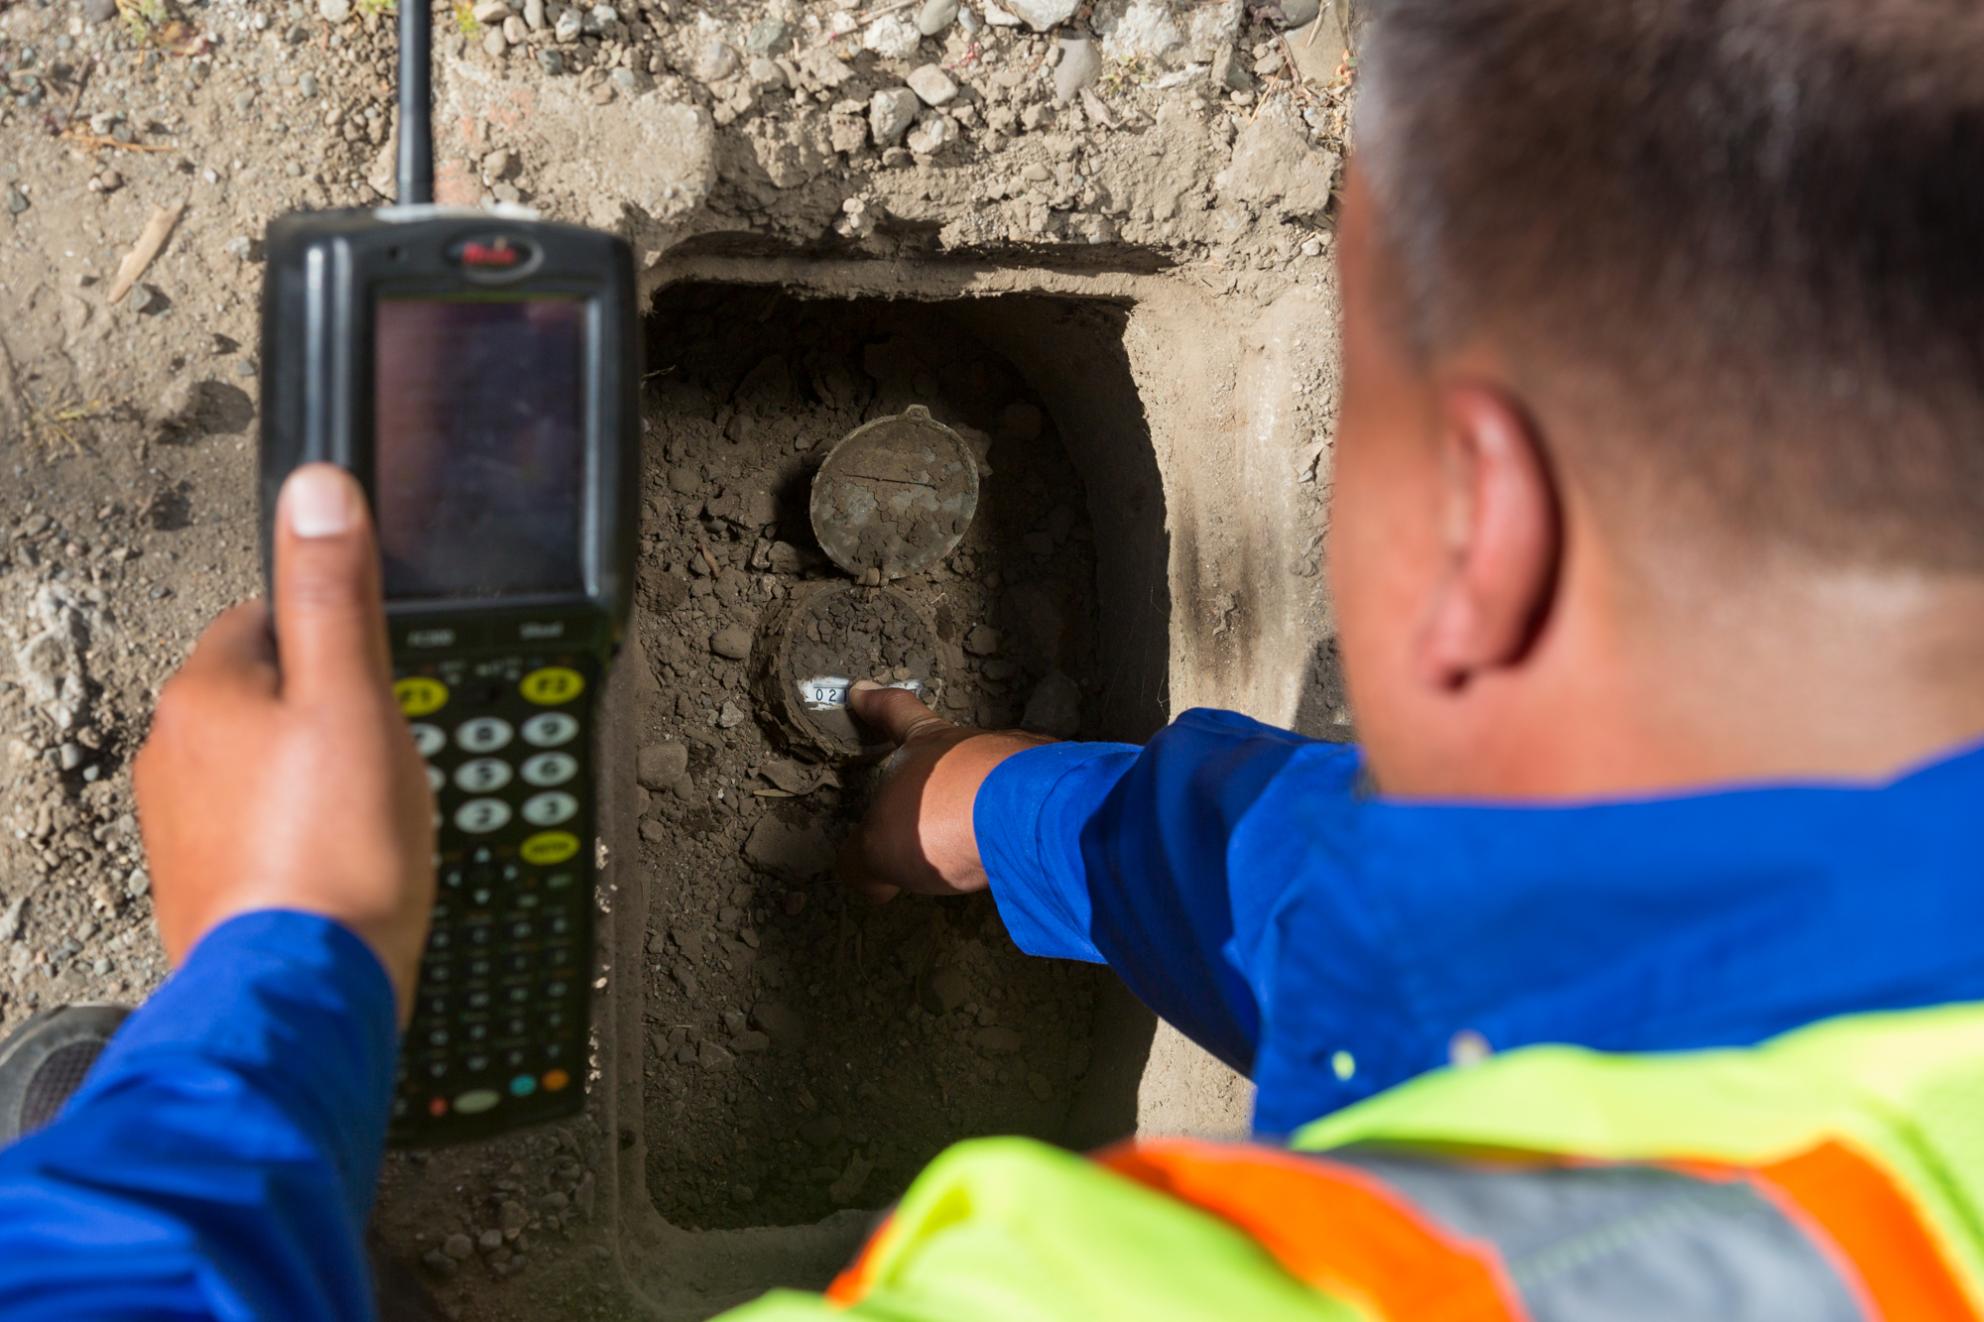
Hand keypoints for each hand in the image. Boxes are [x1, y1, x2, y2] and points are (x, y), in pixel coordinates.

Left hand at [134, 465, 435, 1020]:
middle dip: (328, 713)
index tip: (380, 684)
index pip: (270, 616)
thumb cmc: (335, 856)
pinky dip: (300, 837)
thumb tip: (317, 490)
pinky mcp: (203, 879)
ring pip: (265, 763)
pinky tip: (342, 863)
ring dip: (314, 778)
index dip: (340, 642)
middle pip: (270, 692)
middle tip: (385, 757)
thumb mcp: (357, 699)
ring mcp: (182, 821)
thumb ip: (335, 591)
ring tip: (370, 818)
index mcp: (204, 692)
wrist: (304, 992)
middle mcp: (173, 751)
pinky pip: (261, 828)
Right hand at [836, 683, 1049, 901]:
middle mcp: (976, 743)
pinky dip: (1022, 825)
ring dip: (987, 803)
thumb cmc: (938, 818)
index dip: (877, 704)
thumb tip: (865, 878)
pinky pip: (1033, 805)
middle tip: (936, 799)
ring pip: (997, 776)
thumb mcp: (880, 849)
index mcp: (926, 743)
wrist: (1024, 818)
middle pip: (954, 747)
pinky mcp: (1058, 790)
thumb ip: (864, 861)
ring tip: (979, 843)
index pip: (896, 712)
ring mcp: (1023, 761)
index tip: (864, 692)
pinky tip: (1018, 852)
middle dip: (945, 770)